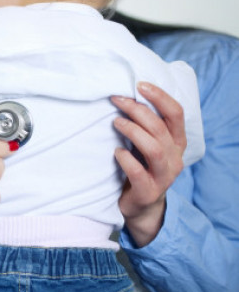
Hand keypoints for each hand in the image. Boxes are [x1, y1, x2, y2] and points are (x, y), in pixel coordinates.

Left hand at [111, 82, 186, 246]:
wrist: (141, 207)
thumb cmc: (141, 167)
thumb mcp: (147, 144)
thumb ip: (144, 125)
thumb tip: (125, 95)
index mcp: (176, 142)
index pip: (176, 114)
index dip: (160, 97)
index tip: (139, 85)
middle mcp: (174, 158)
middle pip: (161, 128)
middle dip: (138, 111)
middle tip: (117, 100)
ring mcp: (163, 177)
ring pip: (154, 149)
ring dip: (133, 131)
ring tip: (115, 123)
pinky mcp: (148, 191)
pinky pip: (139, 173)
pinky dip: (126, 159)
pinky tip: (116, 152)